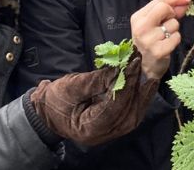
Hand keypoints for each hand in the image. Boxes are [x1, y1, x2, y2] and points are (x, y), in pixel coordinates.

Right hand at [29, 51, 158, 145]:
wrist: (47, 112)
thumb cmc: (54, 100)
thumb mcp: (71, 87)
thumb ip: (96, 81)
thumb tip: (119, 69)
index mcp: (91, 128)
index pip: (115, 107)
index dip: (126, 84)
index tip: (133, 63)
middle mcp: (105, 134)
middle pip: (129, 111)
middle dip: (136, 84)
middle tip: (139, 60)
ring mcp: (111, 132)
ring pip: (135, 112)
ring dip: (141, 90)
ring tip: (145, 69)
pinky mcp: (115, 124)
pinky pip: (132, 111)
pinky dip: (140, 96)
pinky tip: (146, 83)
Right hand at [130, 0, 189, 78]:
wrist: (146, 66)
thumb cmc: (151, 40)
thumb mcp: (156, 22)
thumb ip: (170, 9)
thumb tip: (185, 0)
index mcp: (137, 17)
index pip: (159, 1)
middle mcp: (140, 27)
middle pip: (164, 8)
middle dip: (172, 14)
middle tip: (168, 23)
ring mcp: (148, 40)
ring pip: (173, 23)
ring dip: (174, 30)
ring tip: (165, 37)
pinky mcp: (158, 51)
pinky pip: (176, 37)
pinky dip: (175, 40)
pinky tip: (167, 44)